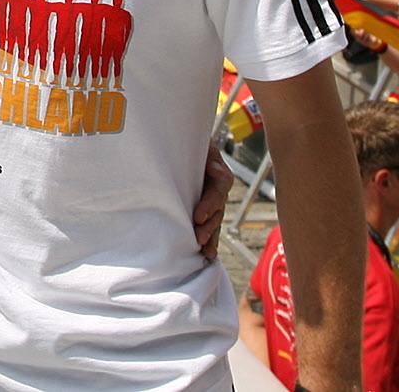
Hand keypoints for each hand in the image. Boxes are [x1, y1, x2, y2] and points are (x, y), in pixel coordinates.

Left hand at [193, 140, 232, 259]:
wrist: (179, 144)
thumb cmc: (188, 143)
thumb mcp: (201, 146)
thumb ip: (210, 157)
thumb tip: (216, 171)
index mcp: (218, 175)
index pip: (217, 192)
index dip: (209, 205)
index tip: (198, 218)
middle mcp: (217, 191)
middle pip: (217, 212)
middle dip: (209, 227)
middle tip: (199, 238)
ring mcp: (211, 202)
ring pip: (214, 222)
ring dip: (210, 237)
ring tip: (204, 251)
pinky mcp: (202, 210)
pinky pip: (208, 226)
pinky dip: (209, 240)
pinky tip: (207, 254)